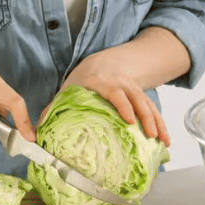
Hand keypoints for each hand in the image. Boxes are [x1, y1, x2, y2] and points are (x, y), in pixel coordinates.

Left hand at [44, 50, 170, 146]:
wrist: (104, 62)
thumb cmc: (83, 81)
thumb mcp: (68, 90)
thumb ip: (54, 109)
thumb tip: (38, 133)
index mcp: (102, 82)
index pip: (115, 93)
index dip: (124, 107)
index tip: (129, 122)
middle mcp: (121, 84)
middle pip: (137, 99)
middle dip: (145, 117)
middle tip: (150, 135)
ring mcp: (134, 90)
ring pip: (149, 105)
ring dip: (158, 123)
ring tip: (163, 142)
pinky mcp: (143, 97)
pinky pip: (154, 110)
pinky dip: (162, 125)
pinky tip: (166, 140)